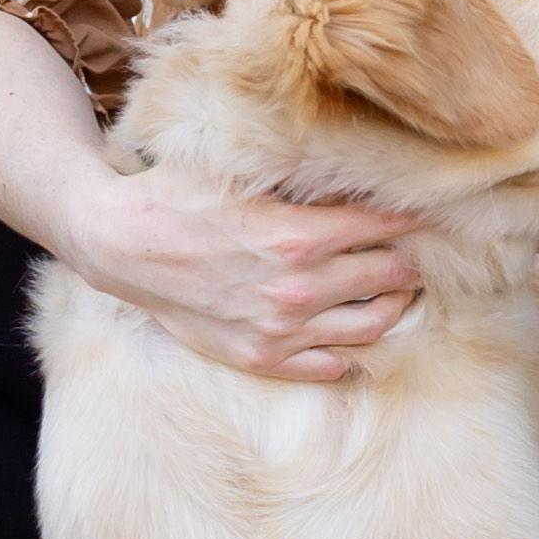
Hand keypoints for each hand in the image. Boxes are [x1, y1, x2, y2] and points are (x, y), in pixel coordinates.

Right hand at [70, 165, 426, 381]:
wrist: (119, 243)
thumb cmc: (178, 196)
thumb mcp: (242, 171)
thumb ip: (301, 177)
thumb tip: (356, 171)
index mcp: (299, 236)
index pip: (385, 229)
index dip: (408, 218)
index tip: (419, 212)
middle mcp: (298, 289)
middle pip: (389, 277)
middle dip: (408, 260)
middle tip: (414, 250)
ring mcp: (281, 330)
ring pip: (372, 326)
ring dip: (395, 306)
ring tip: (397, 290)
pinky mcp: (260, 358)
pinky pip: (330, 367)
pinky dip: (352, 351)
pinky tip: (354, 332)